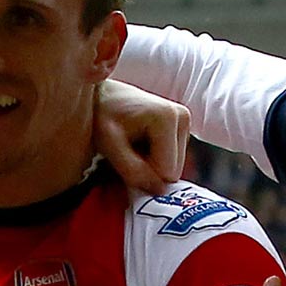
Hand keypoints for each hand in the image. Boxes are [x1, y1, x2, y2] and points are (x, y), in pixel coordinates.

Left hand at [95, 79, 187, 194]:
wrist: (102, 95)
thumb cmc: (101, 116)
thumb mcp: (109, 145)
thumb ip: (132, 169)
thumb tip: (159, 190)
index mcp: (167, 117)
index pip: (167, 172)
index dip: (145, 174)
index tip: (125, 158)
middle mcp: (183, 116)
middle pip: (174, 171)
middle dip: (150, 169)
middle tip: (128, 152)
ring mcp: (185, 120)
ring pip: (174, 167)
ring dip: (152, 164)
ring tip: (133, 145)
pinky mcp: (183, 126)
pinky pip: (173, 159)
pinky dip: (156, 157)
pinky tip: (141, 142)